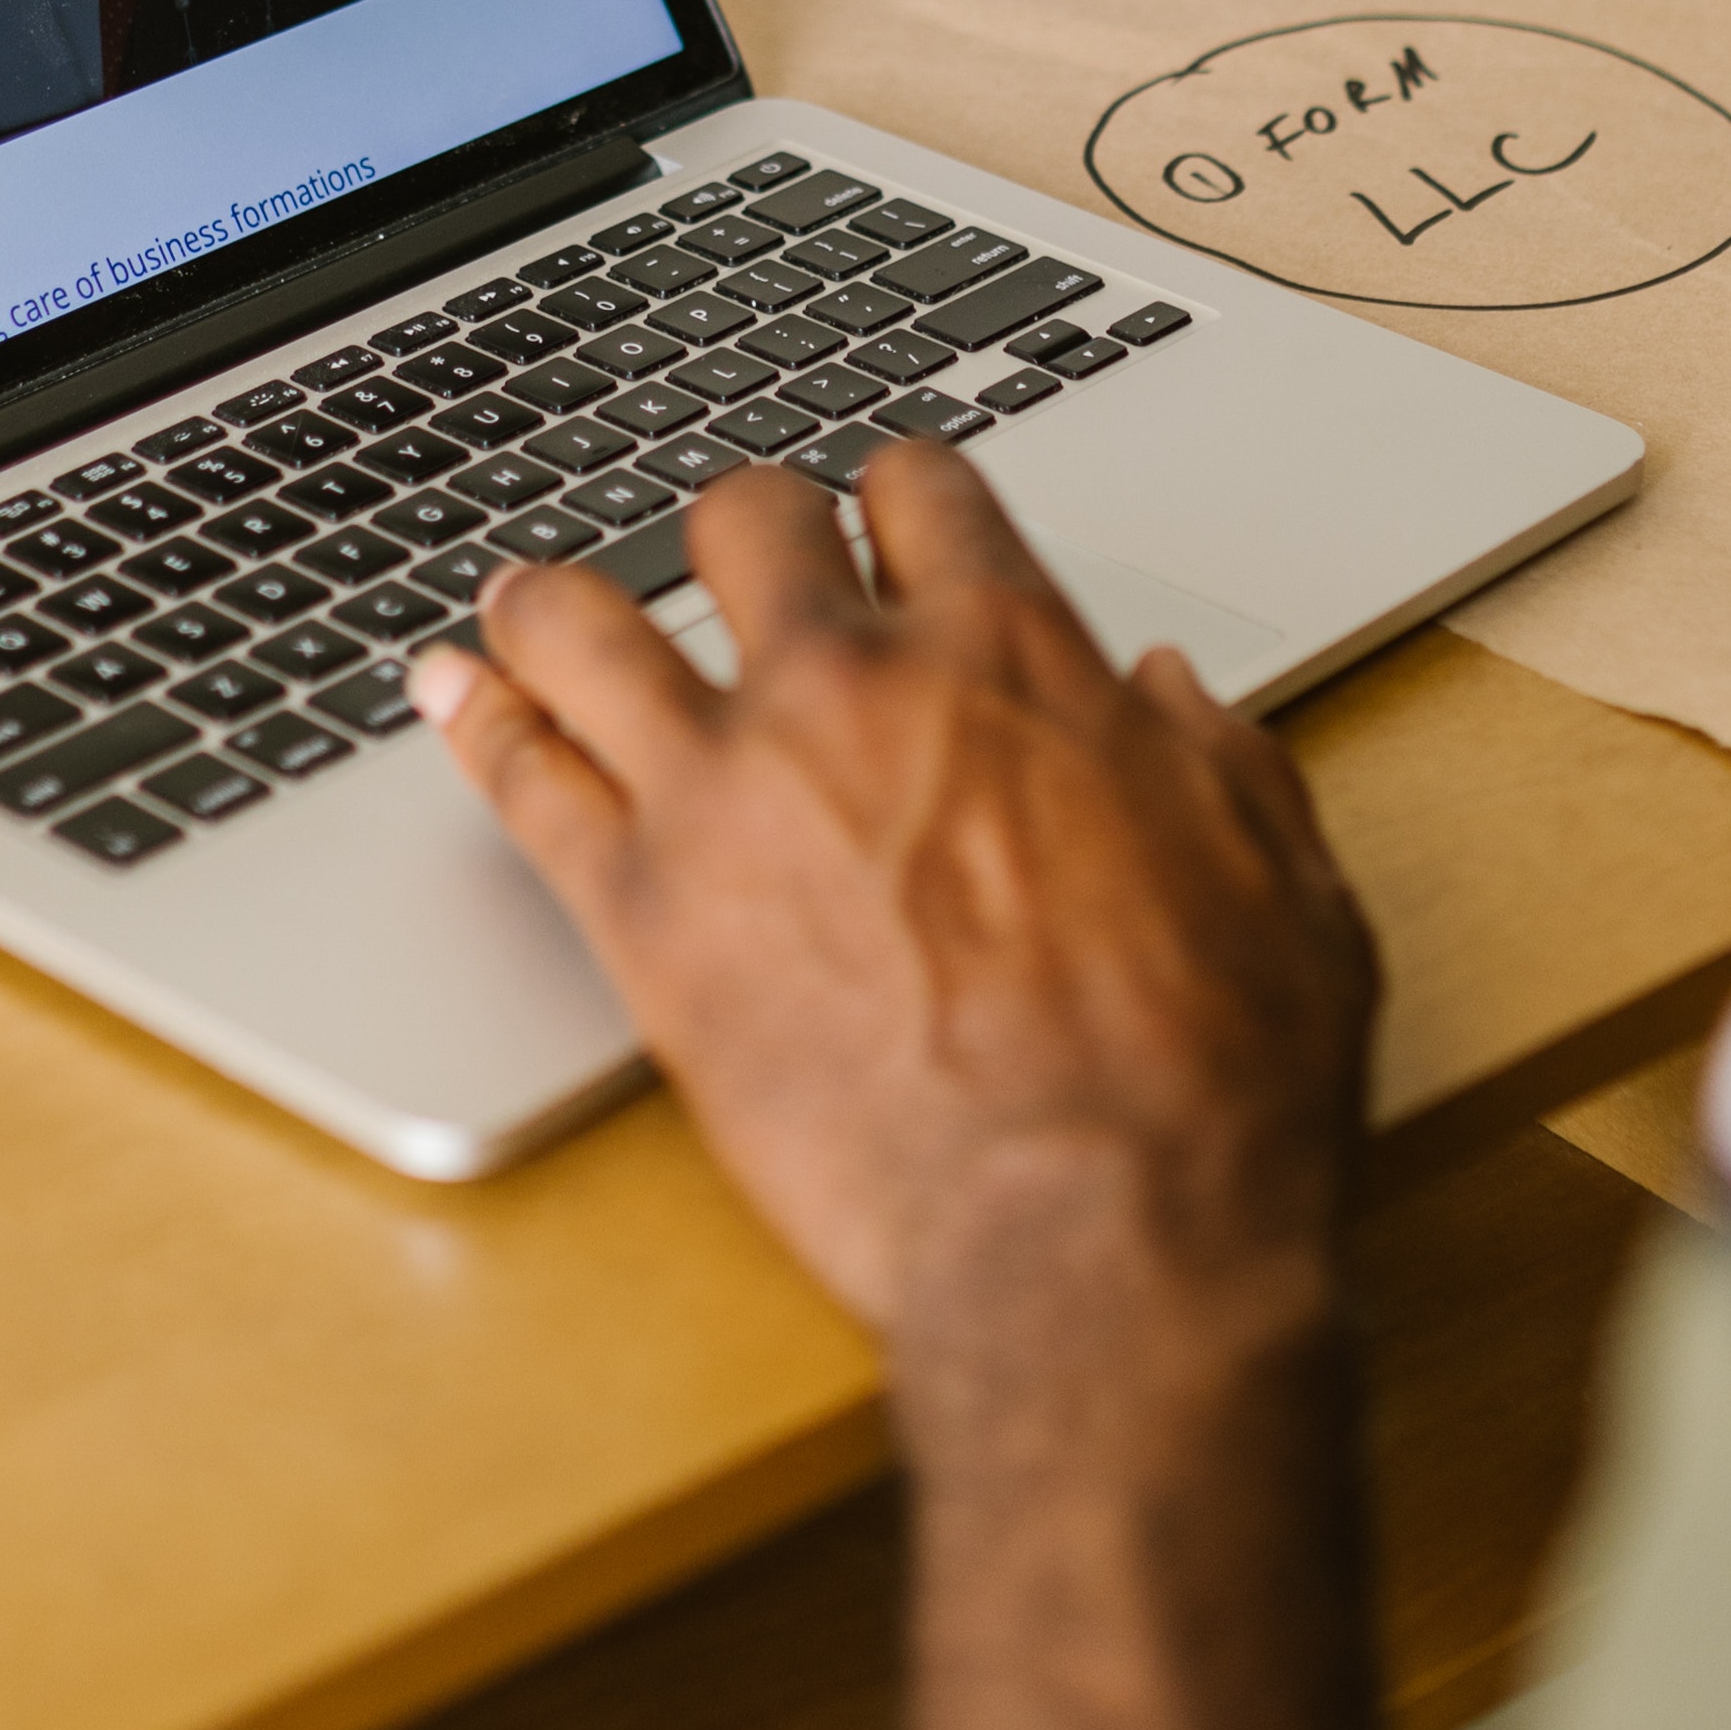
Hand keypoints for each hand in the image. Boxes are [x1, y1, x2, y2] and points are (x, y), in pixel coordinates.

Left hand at [408, 441, 1377, 1398]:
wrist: (1091, 1238)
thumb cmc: (1204, 1081)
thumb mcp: (1279, 885)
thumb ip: (1217, 764)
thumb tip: (1166, 696)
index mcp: (1014, 659)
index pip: (921, 491)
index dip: (899, 498)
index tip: (884, 523)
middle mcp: (855, 689)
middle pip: (745, 521)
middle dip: (740, 527)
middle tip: (729, 561)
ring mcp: (729, 792)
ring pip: (586, 620)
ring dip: (554, 598)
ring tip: (528, 601)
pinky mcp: (640, 914)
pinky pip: (520, 777)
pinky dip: (475, 719)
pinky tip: (451, 695)